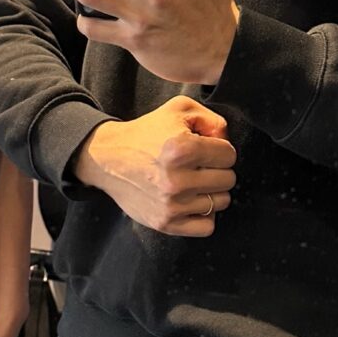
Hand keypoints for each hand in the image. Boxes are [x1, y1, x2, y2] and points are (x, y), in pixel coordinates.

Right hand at [75, 95, 236, 236]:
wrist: (109, 158)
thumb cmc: (147, 133)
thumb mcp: (178, 109)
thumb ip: (211, 119)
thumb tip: (227, 140)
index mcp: (182, 148)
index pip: (229, 155)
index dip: (220, 148)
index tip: (205, 147)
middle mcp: (177, 179)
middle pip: (228, 179)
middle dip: (217, 168)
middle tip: (200, 164)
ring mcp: (172, 205)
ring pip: (221, 202)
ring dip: (211, 191)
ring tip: (193, 180)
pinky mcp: (166, 223)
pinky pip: (207, 227)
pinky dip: (203, 214)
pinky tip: (191, 200)